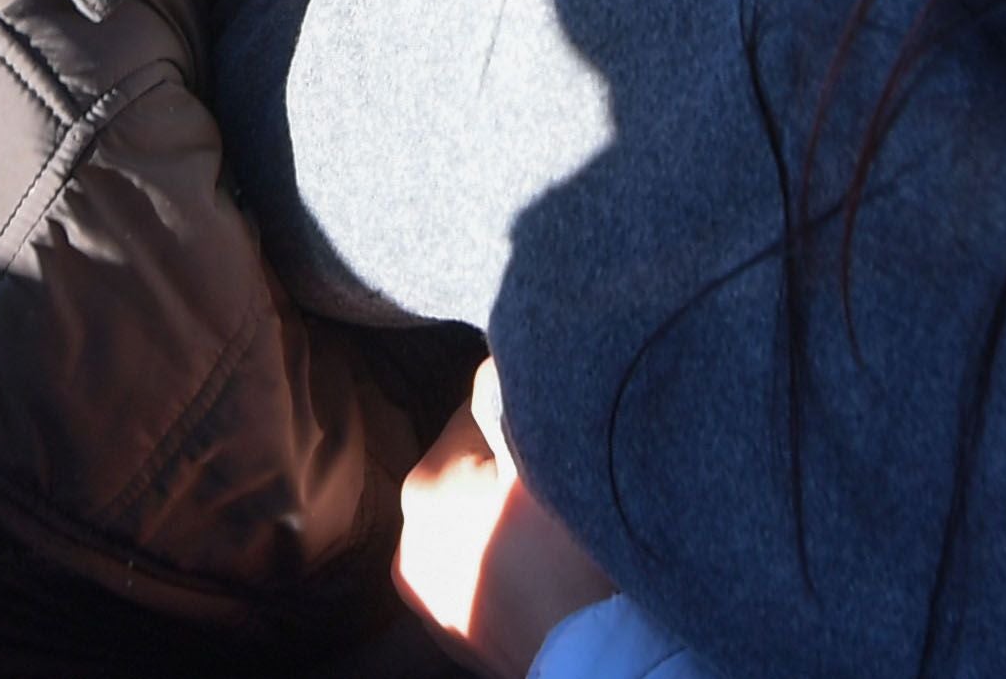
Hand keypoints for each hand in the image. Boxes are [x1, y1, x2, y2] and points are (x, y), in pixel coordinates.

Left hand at [395, 363, 618, 678]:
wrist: (598, 661)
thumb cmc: (577, 557)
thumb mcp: (546, 457)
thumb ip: (505, 392)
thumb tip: (490, 357)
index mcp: (424, 488)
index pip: (475, 414)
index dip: (524, 422)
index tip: (559, 446)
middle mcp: (407, 543)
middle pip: (469, 473)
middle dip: (507, 474)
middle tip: (561, 495)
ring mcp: (426, 598)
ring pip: (472, 523)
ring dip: (501, 521)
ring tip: (552, 542)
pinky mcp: (451, 636)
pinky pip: (479, 573)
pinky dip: (502, 568)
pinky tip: (540, 578)